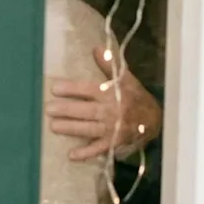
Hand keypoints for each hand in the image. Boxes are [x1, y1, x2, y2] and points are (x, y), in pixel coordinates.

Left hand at [46, 46, 162, 160]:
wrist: (156, 119)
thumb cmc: (134, 96)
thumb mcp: (125, 78)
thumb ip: (110, 64)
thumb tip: (97, 47)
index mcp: (113, 93)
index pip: (90, 90)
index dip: (73, 89)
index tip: (55, 88)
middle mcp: (112, 111)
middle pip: (87, 111)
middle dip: (67, 110)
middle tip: (48, 109)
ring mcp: (113, 128)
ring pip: (90, 128)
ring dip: (72, 128)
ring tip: (53, 127)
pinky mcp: (114, 143)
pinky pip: (99, 149)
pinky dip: (86, 153)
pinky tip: (71, 155)